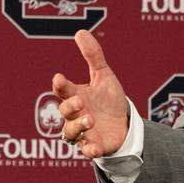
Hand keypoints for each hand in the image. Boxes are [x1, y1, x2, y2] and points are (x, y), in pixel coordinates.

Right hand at [52, 30, 129, 158]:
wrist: (124, 124)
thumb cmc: (108, 99)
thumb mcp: (104, 76)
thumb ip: (93, 56)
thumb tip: (80, 32)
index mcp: (76, 96)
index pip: (63, 90)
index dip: (60, 85)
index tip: (59, 77)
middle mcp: (75, 115)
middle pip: (64, 112)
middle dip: (70, 107)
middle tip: (81, 102)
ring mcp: (82, 132)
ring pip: (70, 133)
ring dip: (77, 126)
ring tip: (89, 119)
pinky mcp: (93, 146)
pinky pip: (86, 151)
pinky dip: (89, 150)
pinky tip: (94, 148)